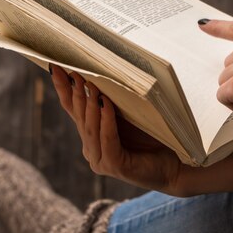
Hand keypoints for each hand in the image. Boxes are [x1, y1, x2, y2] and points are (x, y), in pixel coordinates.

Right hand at [49, 65, 232, 195]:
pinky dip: (106, 121)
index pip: (73, 110)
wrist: (177, 164)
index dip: (63, 89)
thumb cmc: (154, 138)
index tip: (54, 66)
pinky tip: (106, 105)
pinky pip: (107, 139)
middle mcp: (92, 150)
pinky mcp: (114, 167)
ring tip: (89, 84)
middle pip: (79, 117)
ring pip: (90, 129)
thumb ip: (112, 102)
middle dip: (74, 93)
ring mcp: (101, 161)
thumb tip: (100, 70)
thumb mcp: (129, 115)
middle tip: (71, 70)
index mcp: (92, 137)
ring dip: (89, 105)